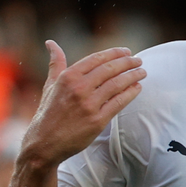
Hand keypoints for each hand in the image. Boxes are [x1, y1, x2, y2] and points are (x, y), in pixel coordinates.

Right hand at [18, 43, 144, 169]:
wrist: (44, 143)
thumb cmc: (48, 113)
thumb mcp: (49, 85)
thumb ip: (55, 63)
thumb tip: (50, 43)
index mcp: (68, 77)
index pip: (97, 58)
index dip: (115, 53)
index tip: (126, 51)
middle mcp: (79, 88)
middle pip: (110, 69)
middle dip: (128, 62)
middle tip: (138, 60)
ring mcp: (89, 105)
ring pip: (117, 84)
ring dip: (133, 76)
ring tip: (142, 72)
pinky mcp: (97, 120)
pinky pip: (119, 102)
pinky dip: (131, 93)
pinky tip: (137, 88)